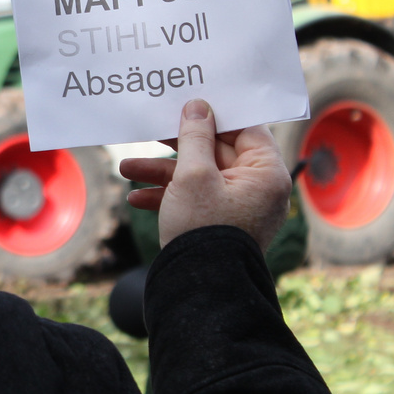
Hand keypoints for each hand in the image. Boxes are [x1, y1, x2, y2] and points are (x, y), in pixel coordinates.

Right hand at [119, 99, 290, 250]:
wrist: (201, 290)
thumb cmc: (203, 229)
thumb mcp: (192, 175)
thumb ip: (194, 137)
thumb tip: (198, 107)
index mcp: (266, 174)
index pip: (245, 129)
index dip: (216, 115)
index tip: (189, 104)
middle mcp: (258, 190)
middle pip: (217, 152)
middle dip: (176, 147)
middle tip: (151, 130)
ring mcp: (240, 209)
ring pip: (200, 178)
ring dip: (162, 173)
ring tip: (127, 169)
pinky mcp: (222, 224)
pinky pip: (197, 201)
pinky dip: (169, 197)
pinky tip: (136, 199)